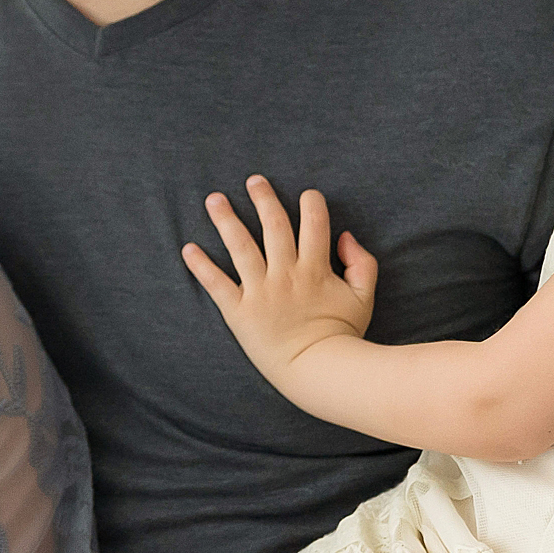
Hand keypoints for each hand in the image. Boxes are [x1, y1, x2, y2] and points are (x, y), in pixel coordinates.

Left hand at [182, 177, 377, 383]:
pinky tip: (188, 248)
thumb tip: (346, 237)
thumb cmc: (343, 335)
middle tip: (253, 180)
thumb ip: (363, 264)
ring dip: (226, 220)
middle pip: (273, 226)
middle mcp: (286, 274)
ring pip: (241, 247)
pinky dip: (201, 266)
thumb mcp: (365, 298)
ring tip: (214, 199)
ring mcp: (261, 291)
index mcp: (316, 269)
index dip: (311, 204)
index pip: (314, 224)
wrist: (319, 372)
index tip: (306, 194)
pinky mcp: (240, 311)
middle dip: (263, 199)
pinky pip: (217, 284)